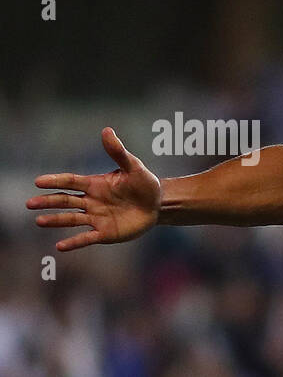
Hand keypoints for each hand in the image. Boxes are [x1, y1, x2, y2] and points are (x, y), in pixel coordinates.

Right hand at [27, 128, 161, 250]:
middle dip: (48, 202)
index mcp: (95, 184)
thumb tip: (107, 130)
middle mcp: (91, 201)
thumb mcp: (134, 167)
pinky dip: (74, 242)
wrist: (158, 205)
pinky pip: (87, 238)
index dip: (55, 181)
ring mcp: (97, 218)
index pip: (70, 182)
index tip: (38, 182)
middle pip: (66, 201)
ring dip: (56, 220)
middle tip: (30, 204)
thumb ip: (118, 152)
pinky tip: (60, 246)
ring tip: (39, 221)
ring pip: (72, 219)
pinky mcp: (105, 233)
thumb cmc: (145, 184)